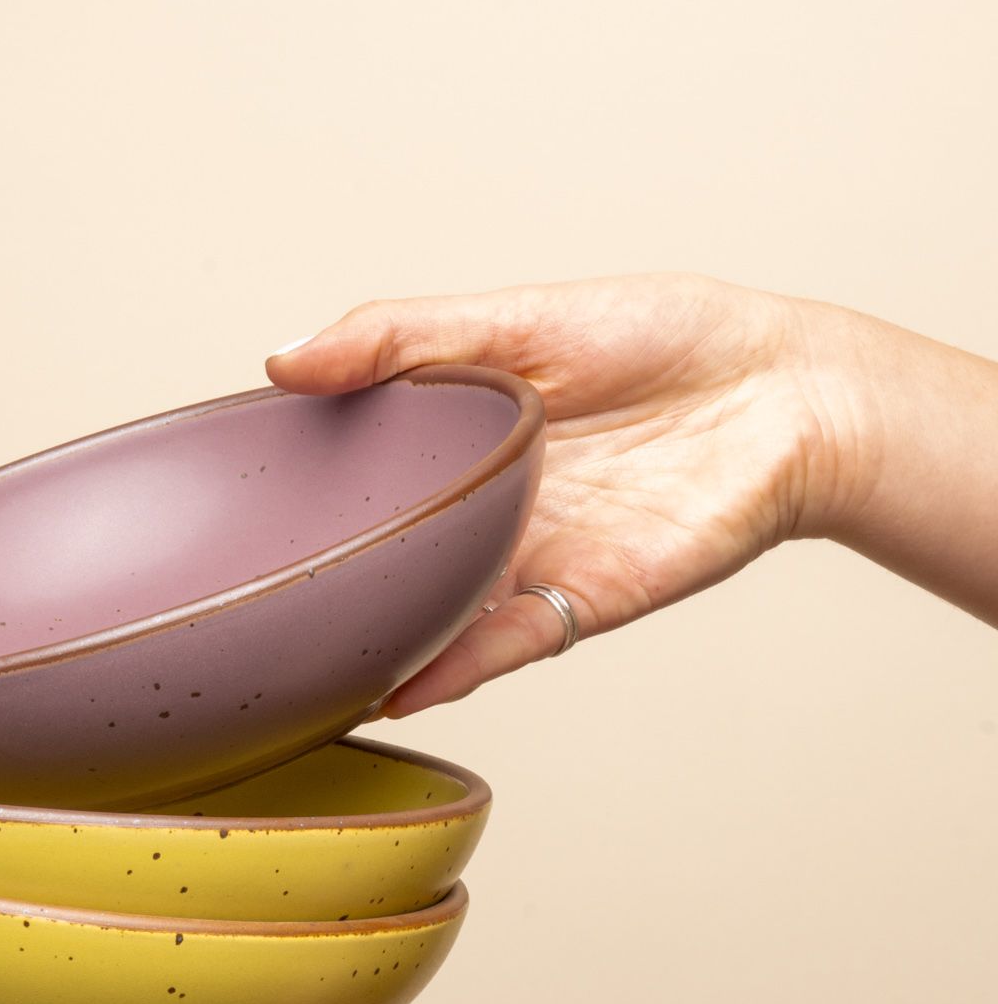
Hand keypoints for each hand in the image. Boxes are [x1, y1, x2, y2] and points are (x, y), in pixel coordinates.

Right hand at [266, 273, 873, 709]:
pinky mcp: (576, 601)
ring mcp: (522, 562)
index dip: (292, 501)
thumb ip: (400, 339)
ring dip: (370, 647)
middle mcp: (478, 511)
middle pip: (381, 561)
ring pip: (429, 616)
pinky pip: (500, 645)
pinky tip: (397, 686)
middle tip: (232, 614)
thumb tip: (285, 360)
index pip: (354, 477)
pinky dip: (451, 668)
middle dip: (317, 594)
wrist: (787, 393)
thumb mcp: (514, 318)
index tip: (217, 520)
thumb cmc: (666, 340)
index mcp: (454, 440)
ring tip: (292, 673)